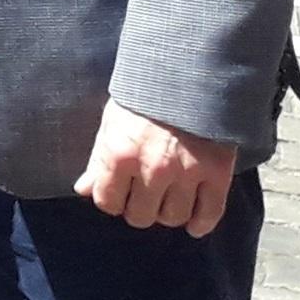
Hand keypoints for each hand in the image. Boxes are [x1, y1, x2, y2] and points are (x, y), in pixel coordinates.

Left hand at [76, 101, 238, 234]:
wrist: (189, 75)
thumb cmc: (143, 97)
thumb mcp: (112, 122)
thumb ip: (98, 160)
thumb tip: (83, 190)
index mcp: (119, 153)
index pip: (107, 202)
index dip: (110, 200)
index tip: (117, 194)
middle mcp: (151, 168)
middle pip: (140, 216)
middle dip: (138, 210)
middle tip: (142, 199)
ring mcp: (186, 173)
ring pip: (173, 217)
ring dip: (168, 214)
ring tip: (166, 201)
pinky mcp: (216, 174)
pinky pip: (209, 213)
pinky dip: (201, 224)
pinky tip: (194, 224)